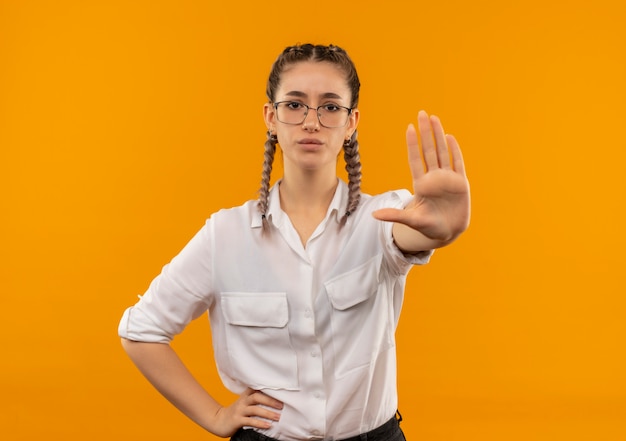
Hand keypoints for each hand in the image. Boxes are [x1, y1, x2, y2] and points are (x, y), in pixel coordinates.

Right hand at [211, 388, 282, 436]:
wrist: (218, 421)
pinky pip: (250, 421)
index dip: (267, 387)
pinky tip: (268, 425)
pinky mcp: (237, 420)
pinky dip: (260, 423)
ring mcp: (239, 410)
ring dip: (268, 413)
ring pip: (255, 409)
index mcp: (245, 395)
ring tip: (278, 417)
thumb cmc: (236, 412)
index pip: (257, 388)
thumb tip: (273, 399)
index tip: (280, 389)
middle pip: (257, 397)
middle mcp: (243, 401)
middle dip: (270, 401)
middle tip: (282, 405)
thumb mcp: (244, 402)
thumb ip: (255, 399)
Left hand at [373, 110, 469, 247]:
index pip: (415, 159)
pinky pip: (458, 163)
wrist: (448, 232)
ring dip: (439, 135)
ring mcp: (447, 179)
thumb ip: (395, 216)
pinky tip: (450, 137)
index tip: (409, 128)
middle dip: (426, 132)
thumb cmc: (428, 227)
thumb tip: (373, 215)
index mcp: (421, 184)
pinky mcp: (461, 183)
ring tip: (434, 118)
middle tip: (422, 113)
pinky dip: (455, 150)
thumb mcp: (412, 221)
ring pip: (443, 152)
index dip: (413, 144)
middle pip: (429, 150)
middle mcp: (434, 178)